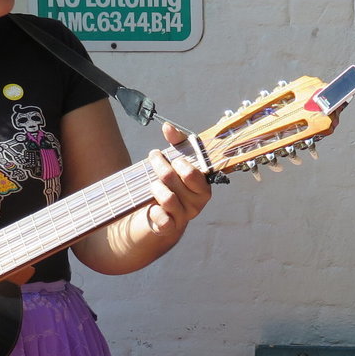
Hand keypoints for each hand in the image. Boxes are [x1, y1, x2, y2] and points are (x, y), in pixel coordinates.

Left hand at [141, 121, 210, 238]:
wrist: (160, 219)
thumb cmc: (171, 186)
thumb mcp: (175, 164)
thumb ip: (176, 144)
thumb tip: (167, 127)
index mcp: (202, 186)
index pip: (194, 172)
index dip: (179, 161)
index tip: (166, 153)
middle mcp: (196, 203)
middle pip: (175, 179)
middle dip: (160, 166)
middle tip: (153, 158)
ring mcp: (184, 217)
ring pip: (168, 198)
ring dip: (155, 187)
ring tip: (151, 183)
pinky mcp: (169, 228)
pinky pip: (162, 219)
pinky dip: (154, 211)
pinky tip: (152, 207)